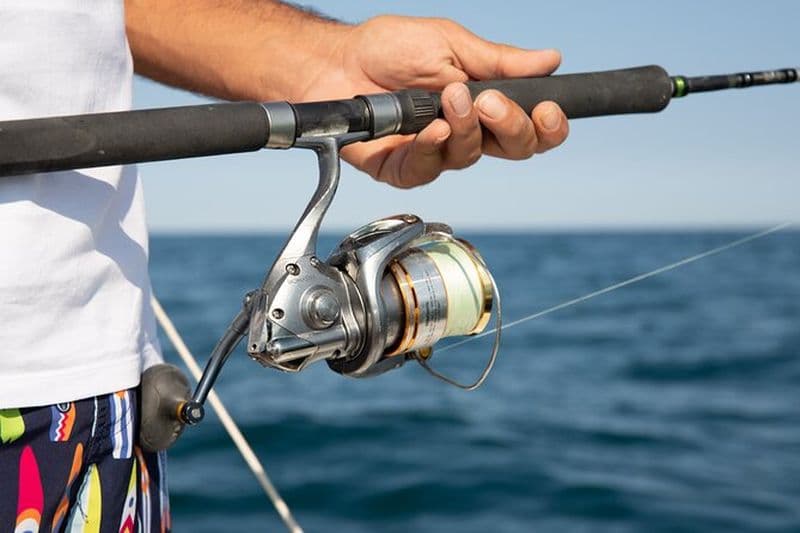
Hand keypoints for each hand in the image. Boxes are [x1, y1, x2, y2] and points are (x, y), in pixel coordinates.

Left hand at [299, 16, 569, 187]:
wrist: (336, 61)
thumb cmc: (389, 49)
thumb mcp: (451, 43)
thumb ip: (498, 61)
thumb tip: (550, 59)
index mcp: (484, 103)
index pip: (530, 125)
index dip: (547, 126)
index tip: (549, 110)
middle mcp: (465, 132)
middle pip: (513, 150)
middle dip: (512, 127)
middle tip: (490, 102)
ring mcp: (435, 153)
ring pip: (471, 158)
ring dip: (466, 129)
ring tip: (449, 99)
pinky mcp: (404, 168)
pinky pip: (430, 169)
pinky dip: (434, 148)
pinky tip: (432, 129)